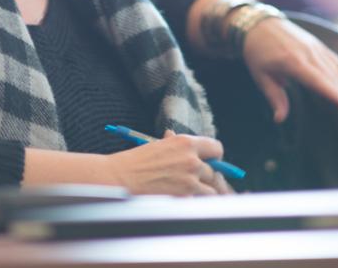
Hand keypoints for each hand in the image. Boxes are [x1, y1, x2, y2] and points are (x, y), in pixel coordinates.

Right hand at [106, 130, 231, 195]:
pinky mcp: (185, 197)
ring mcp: (190, 180)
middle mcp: (192, 160)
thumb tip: (173, 136)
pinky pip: (198, 201)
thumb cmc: (136, 161)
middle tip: (195, 179)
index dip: (214, 156)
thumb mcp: (157, 145)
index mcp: (185, 142)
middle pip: (215, 170)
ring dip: (203, 190)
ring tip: (190, 191)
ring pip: (211, 189)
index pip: (216, 148)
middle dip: (207, 176)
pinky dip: (193, 201)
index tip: (210, 160)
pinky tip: (181, 198)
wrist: (121, 177)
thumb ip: (172, 142)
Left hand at [242, 17, 337, 122]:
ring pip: (334, 69)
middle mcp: (307, 53)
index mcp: (292, 62)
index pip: (317, 81)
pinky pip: (334, 59)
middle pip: (330, 77)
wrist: (257, 23)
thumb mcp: (260, 76)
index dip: (334, 94)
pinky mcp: (316, 43)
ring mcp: (313, 46)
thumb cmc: (256, 52)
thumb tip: (279, 119)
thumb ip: (274, 97)